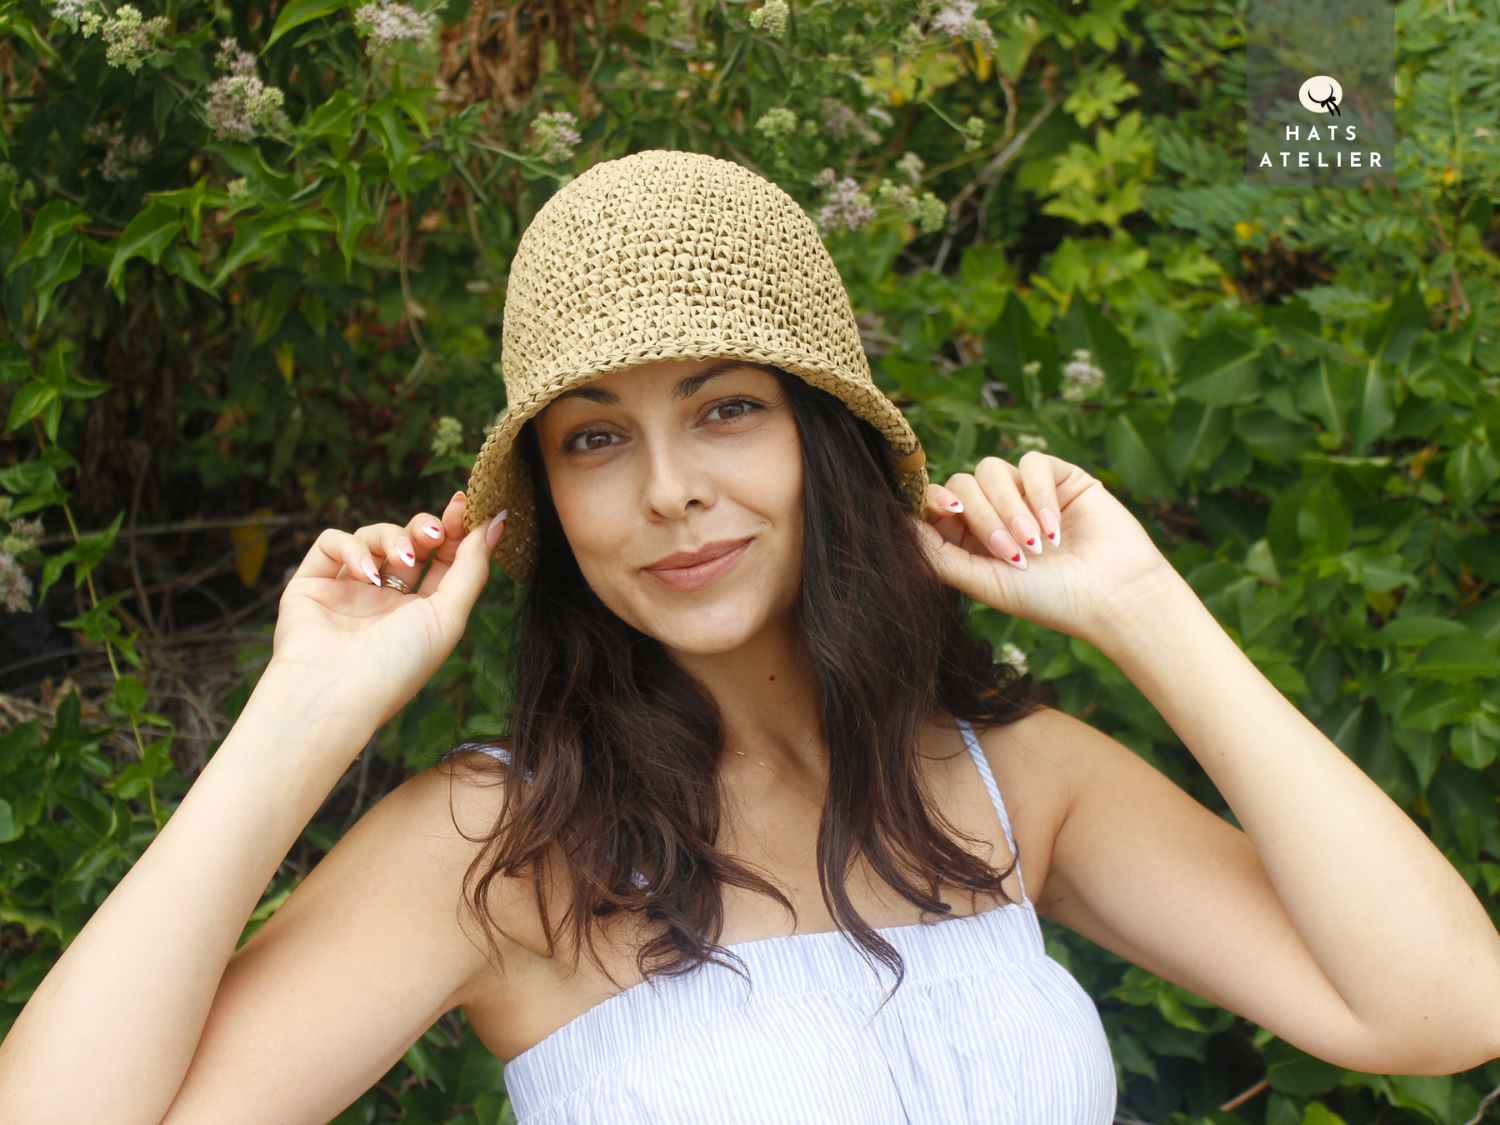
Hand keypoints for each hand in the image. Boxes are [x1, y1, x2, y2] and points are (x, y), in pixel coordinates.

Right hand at [269, 491, 506, 730]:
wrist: (333, 694)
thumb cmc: (397, 665)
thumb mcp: (449, 617)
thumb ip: (472, 568)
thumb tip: (498, 522)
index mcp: (421, 614)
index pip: (443, 559)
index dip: (456, 530)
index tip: (464, 505)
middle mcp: (385, 601)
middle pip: (411, 542)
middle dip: (426, 528)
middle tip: (433, 531)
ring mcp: (348, 591)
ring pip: (373, 537)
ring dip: (392, 539)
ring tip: (400, 562)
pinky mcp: (311, 583)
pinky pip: (332, 542)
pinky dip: (351, 548)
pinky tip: (364, 575)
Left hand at [908, 451, 1179, 643]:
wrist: (1112, 597)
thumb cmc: (1049, 599)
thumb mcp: (985, 583)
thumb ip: (939, 556)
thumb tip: (898, 526)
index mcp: (971, 538)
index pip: (937, 503)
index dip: (934, 501)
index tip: (949, 513)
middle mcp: (995, 511)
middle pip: (962, 483)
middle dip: (983, 516)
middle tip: (1012, 553)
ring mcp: (1026, 492)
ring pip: (992, 470)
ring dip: (1010, 509)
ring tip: (1035, 547)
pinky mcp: (1058, 476)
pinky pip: (1031, 463)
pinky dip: (1037, 494)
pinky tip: (1054, 529)